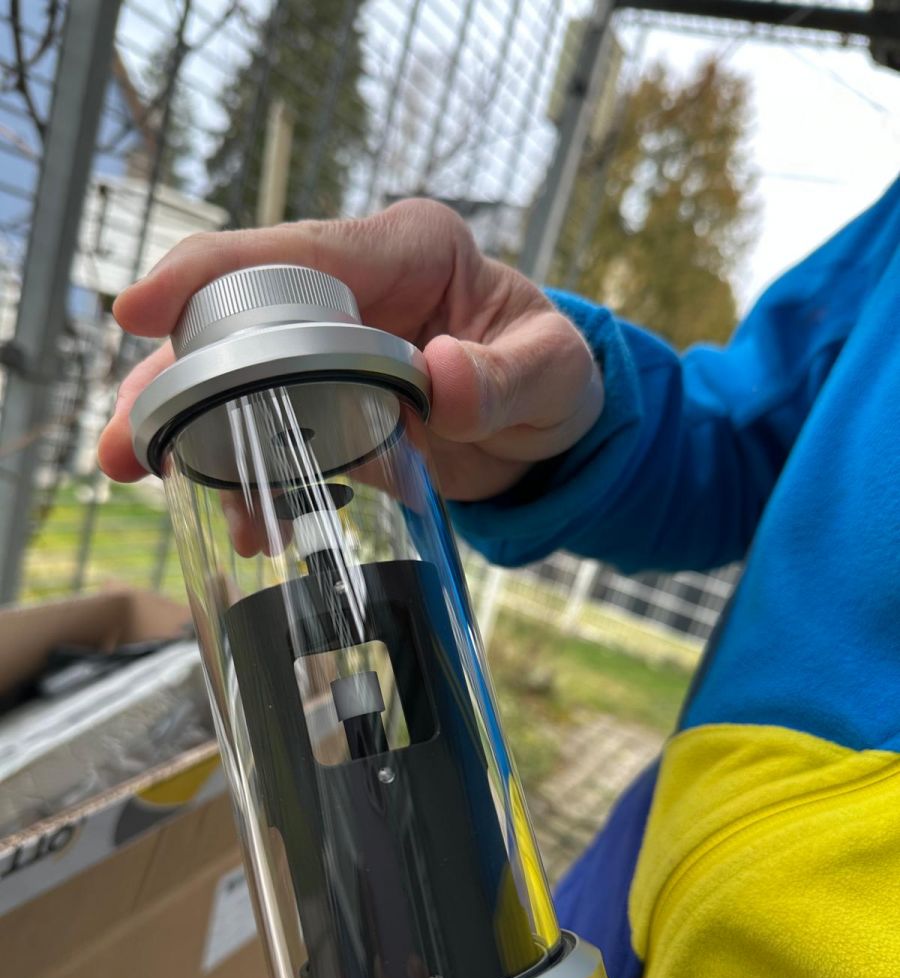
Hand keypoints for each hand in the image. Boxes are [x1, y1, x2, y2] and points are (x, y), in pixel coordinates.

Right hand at [98, 200, 601, 501]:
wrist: (551, 433)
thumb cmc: (558, 379)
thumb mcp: (556, 374)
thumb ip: (509, 378)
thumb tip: (439, 377)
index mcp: (409, 251)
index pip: (297, 249)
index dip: (211, 273)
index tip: (141, 312)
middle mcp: (358, 292)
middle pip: (241, 317)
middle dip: (175, 376)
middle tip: (125, 442)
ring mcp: (337, 350)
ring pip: (240, 377)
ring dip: (193, 431)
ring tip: (158, 482)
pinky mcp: (330, 405)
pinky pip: (271, 430)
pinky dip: (247, 470)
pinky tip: (244, 516)